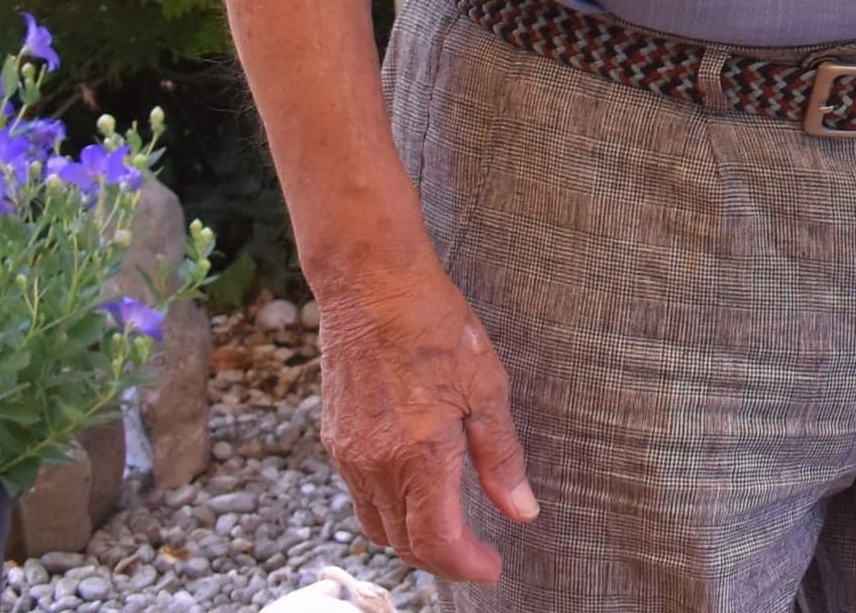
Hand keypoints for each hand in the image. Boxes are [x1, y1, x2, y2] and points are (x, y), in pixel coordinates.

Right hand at [313, 259, 536, 582]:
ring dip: (411, 538)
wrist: (370, 286)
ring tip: (449, 528)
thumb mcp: (488, 387)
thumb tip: (521, 510)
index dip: (465, 567)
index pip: (436, 541)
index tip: (491, 569)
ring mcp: (349, 455)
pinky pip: (359, 496)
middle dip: (441, 559)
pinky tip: (415, 489)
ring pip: (377, 525)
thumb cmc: (434, 325)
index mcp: (419, 455)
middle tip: (476, 555)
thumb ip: (501, 457)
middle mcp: (376, 465)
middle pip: (403, 544)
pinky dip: (388, 509)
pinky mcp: (335, 440)